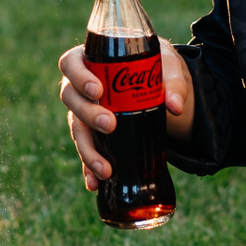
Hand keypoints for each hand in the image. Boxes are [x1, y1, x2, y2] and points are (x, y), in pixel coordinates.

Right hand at [57, 37, 193, 189]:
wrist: (161, 85)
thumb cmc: (157, 66)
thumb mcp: (168, 66)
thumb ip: (173, 83)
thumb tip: (175, 107)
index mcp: (91, 60)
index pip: (71, 63)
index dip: (79, 77)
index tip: (98, 91)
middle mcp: (81, 87)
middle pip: (71, 98)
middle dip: (87, 114)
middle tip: (110, 125)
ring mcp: (84, 112)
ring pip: (76, 130)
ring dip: (88, 150)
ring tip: (106, 169)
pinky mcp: (92, 134)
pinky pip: (86, 151)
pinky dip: (89, 169)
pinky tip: (96, 184)